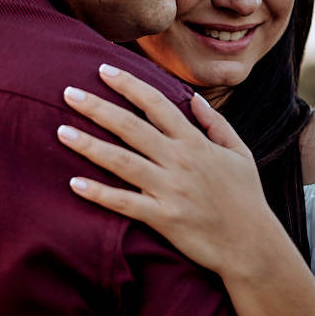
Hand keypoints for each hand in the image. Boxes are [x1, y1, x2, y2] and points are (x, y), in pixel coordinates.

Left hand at [57, 64, 280, 279]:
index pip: (156, 104)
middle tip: (67, 93)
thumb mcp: (239, 153)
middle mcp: (180, 161)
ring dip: (89, 146)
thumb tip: (193, 98)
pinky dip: (100, 194)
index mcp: (195, 143)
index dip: (129, 84)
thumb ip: (215, 123)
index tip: (104, 69)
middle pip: (131, 127)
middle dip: (97, 107)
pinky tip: (74, 184)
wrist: (253, 246)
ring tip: (61, 131)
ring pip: (122, 162)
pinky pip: (125, 203)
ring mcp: (171, 189)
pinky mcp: (164, 218)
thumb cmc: (246, 199)